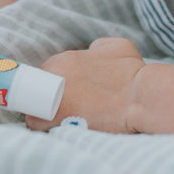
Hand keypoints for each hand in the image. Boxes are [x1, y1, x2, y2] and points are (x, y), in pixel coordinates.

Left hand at [24, 37, 144, 133]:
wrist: (141, 98)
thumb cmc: (132, 72)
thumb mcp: (115, 46)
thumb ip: (96, 48)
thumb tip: (89, 54)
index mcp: (65, 59)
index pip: (46, 69)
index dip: (52, 80)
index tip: (60, 89)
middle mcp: (55, 76)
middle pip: (37, 88)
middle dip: (45, 95)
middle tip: (61, 103)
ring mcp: (54, 100)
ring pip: (33, 108)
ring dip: (42, 112)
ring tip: (60, 118)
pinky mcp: (57, 122)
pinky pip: (37, 125)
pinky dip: (44, 127)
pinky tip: (58, 127)